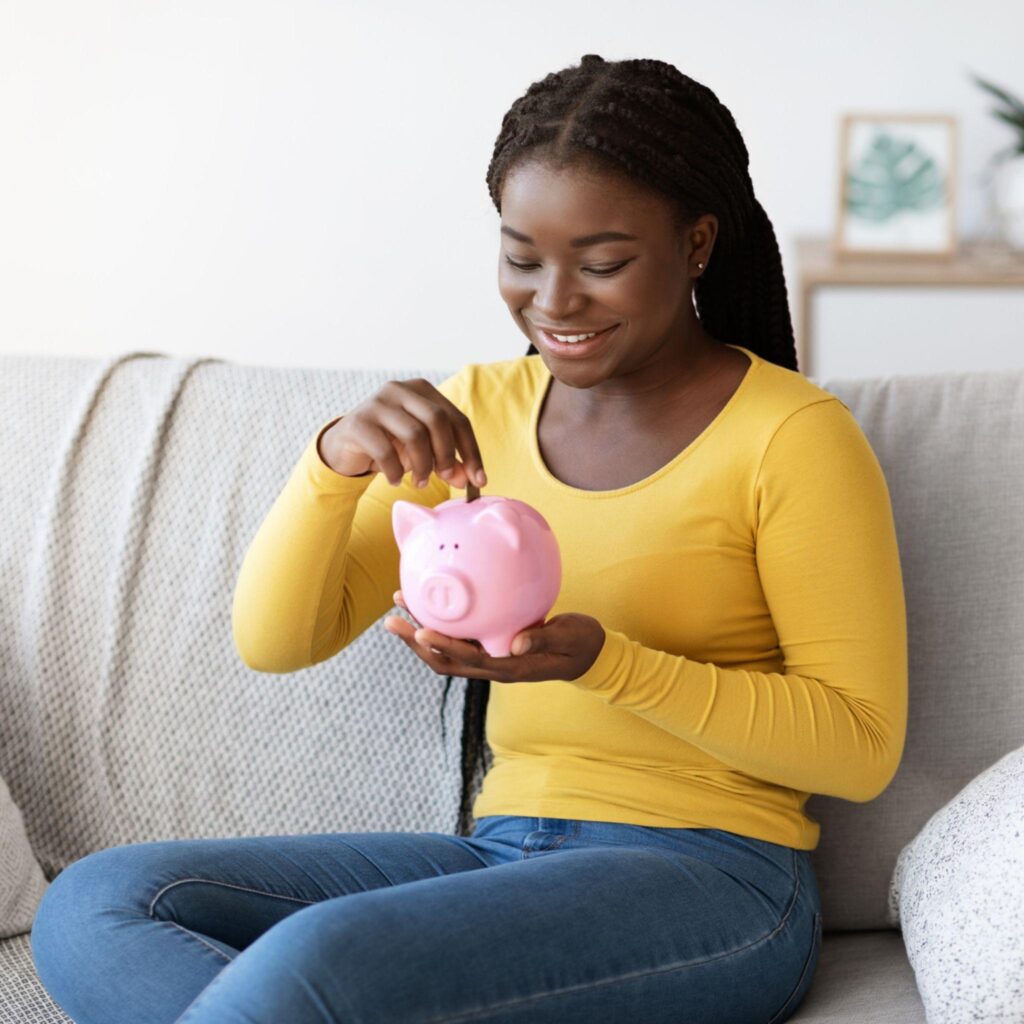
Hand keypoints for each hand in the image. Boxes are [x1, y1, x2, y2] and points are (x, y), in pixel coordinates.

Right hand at [319, 379, 486, 487]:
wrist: (345, 446)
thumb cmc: (391, 445)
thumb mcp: (423, 453)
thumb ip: (447, 463)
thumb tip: (469, 480)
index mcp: (422, 390)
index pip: (457, 418)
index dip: (471, 451)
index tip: (479, 480)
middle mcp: (400, 390)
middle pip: (438, 420)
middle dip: (446, 454)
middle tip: (444, 478)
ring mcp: (377, 403)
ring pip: (414, 435)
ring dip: (422, 466)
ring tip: (419, 483)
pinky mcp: (358, 422)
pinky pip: (386, 450)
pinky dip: (395, 471)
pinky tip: (395, 480)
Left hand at [384, 590, 605, 683]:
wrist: (588, 653)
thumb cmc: (580, 643)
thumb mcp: (569, 638)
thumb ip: (544, 639)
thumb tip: (516, 642)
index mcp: (511, 666)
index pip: (469, 660)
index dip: (443, 647)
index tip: (421, 631)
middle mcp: (494, 665)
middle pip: (445, 661)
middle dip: (417, 643)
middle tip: (392, 620)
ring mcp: (490, 657)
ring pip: (446, 651)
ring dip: (421, 632)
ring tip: (400, 605)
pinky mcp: (491, 646)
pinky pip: (459, 637)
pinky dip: (440, 623)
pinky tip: (430, 602)